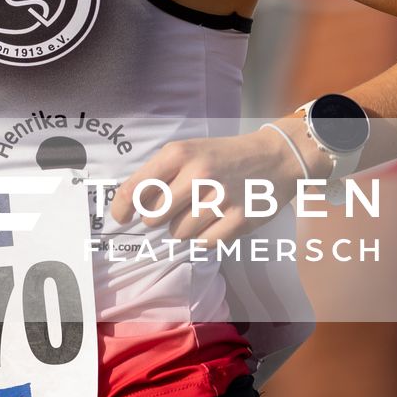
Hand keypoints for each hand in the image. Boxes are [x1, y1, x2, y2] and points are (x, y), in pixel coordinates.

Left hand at [104, 126, 324, 245]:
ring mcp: (220, 198)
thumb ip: (159, 175)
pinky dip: (205, 238)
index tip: (120, 218)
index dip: (121, 208)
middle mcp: (198, 174)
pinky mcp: (240, 220)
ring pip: (179, 234)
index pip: (136, 189)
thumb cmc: (223, 157)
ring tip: (203, 210)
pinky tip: (217, 221)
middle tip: (177, 207)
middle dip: (159, 218)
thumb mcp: (188, 152)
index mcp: (179, 154)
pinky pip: (204, 244)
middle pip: (154, 218)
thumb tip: (129, 206)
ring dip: (184, 228)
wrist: (276, 157)